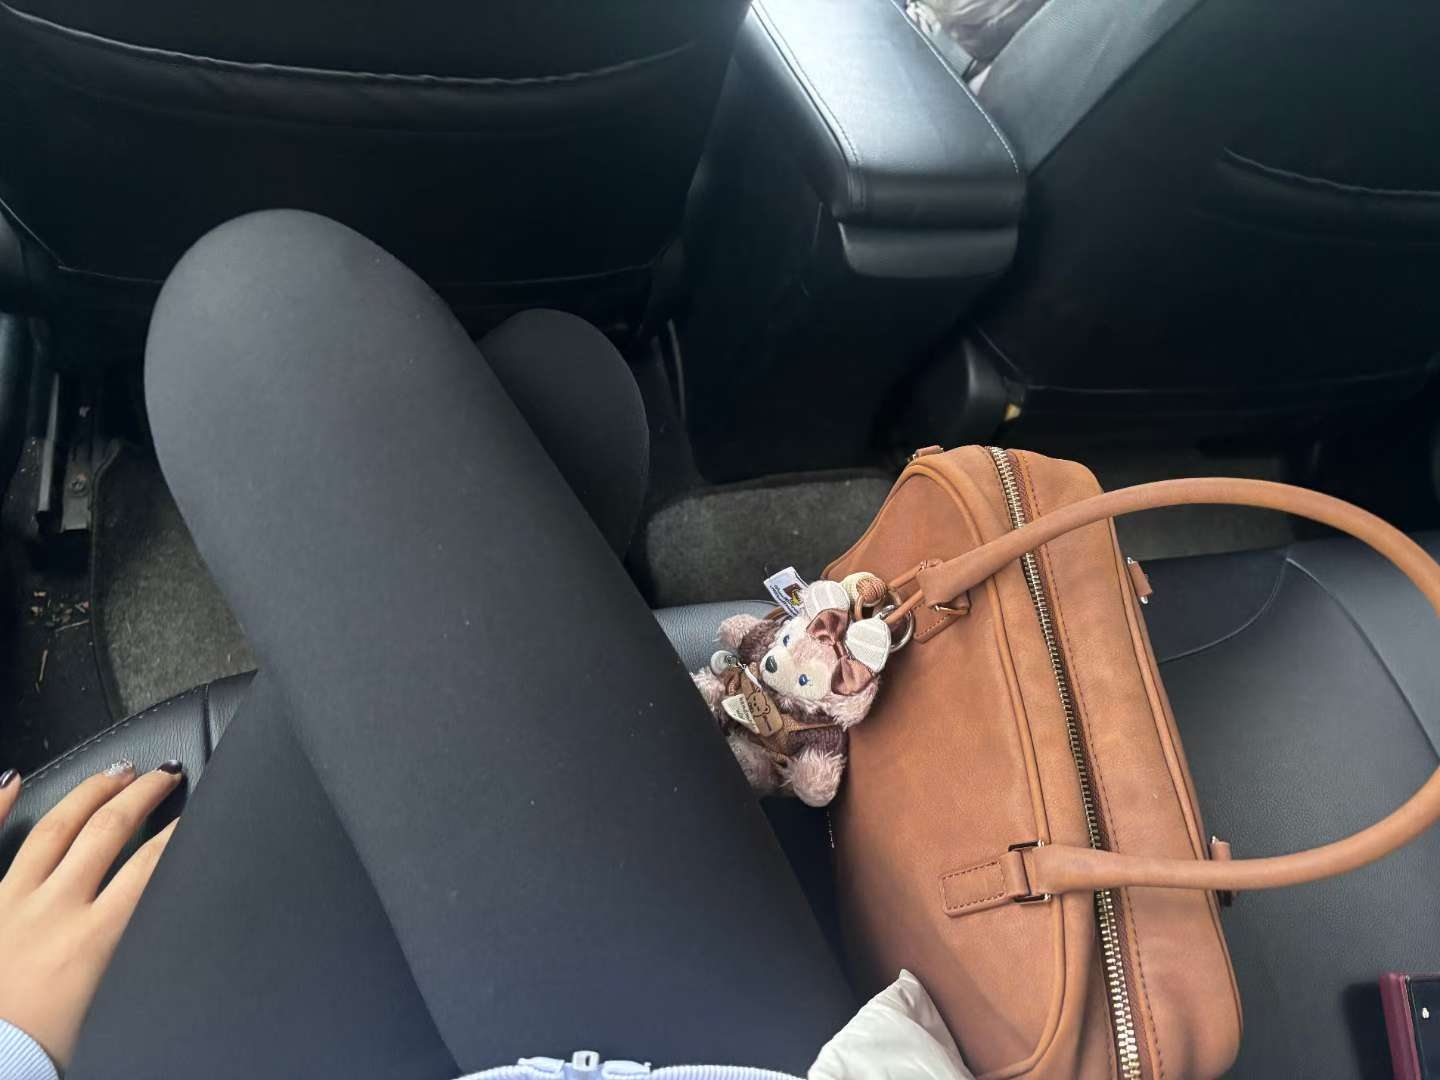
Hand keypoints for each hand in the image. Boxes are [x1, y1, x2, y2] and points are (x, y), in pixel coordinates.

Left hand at [0, 759, 181, 1068]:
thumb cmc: (40, 1049)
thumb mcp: (108, 1002)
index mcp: (93, 939)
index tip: (194, 812)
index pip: (150, 864)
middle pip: (109, 830)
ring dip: (91, 792)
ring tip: (116, 771)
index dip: (178, 831)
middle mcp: (53, 909)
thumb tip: (158, 914)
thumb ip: (131, 950)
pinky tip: (14, 779)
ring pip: (56, 827)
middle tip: (164, 774)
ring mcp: (9, 901)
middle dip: (143, 794)